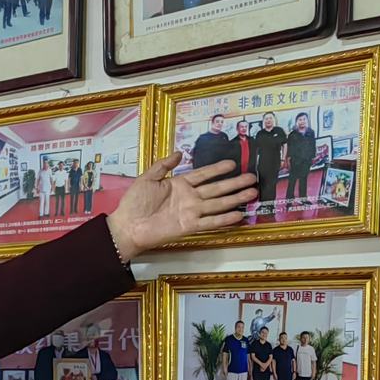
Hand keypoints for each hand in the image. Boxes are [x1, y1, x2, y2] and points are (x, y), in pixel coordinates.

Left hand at [105, 151, 256, 258]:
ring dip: (235, 199)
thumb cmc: (134, 202)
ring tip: (252, 193)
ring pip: (218, 203)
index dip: (217, 169)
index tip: (232, 163)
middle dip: (234, 183)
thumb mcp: (147, 178)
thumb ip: (163, 166)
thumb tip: (178, 152)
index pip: (203, 174)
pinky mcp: (189, 226)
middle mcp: (189, 197)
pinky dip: (224, 219)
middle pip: (216, 188)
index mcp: (179, 184)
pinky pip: (210, 222)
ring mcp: (191, 212)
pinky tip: (238, 214)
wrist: (127, 226)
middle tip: (252, 177)